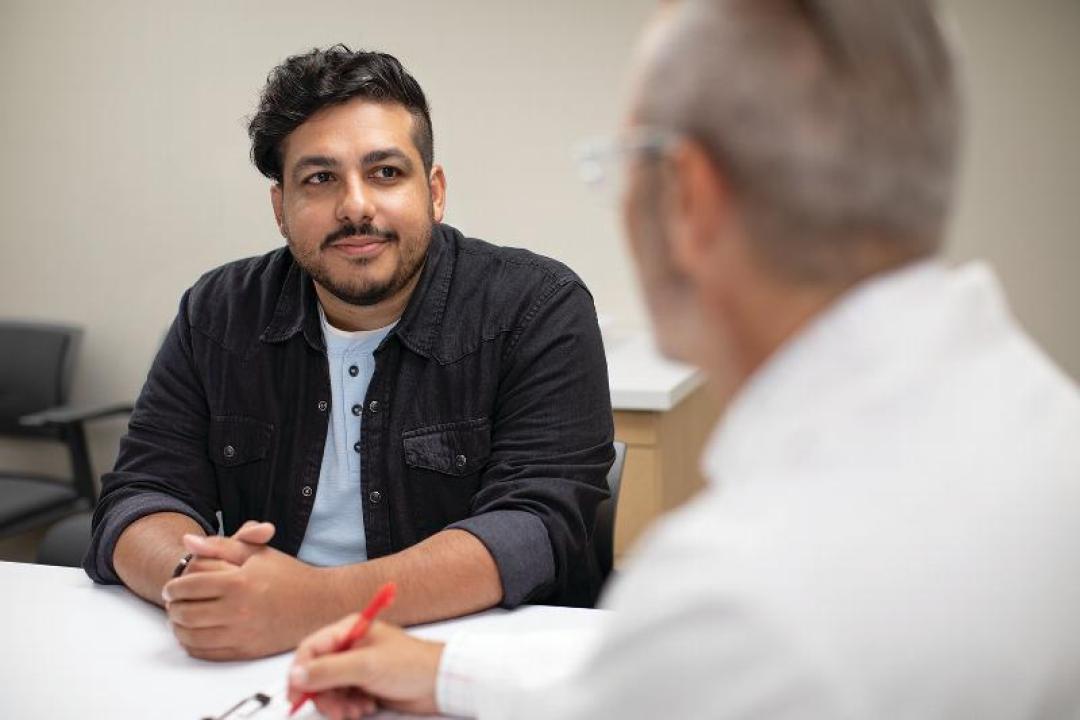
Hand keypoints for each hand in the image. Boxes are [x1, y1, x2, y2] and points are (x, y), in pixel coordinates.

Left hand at [162, 525, 323, 659]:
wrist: (318, 603)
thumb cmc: (288, 575)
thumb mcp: (257, 552)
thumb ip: (220, 544)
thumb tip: (188, 540)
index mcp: (238, 582)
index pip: (189, 586)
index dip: (173, 587)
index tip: (171, 588)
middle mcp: (238, 610)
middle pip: (185, 613)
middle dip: (173, 607)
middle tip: (173, 603)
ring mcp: (241, 633)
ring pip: (191, 636)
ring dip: (178, 627)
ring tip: (181, 618)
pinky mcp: (245, 651)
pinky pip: (206, 653)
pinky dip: (192, 644)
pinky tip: (195, 633)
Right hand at [288, 618, 443, 718]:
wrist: (440, 683)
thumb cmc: (410, 665)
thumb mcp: (366, 666)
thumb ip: (329, 670)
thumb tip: (296, 675)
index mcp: (350, 630)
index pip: (311, 649)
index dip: (300, 672)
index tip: (297, 694)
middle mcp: (351, 647)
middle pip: (317, 673)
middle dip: (323, 694)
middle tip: (337, 709)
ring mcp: (358, 667)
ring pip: (329, 690)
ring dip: (338, 704)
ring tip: (357, 710)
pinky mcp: (365, 685)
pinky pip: (344, 699)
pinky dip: (349, 707)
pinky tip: (366, 708)